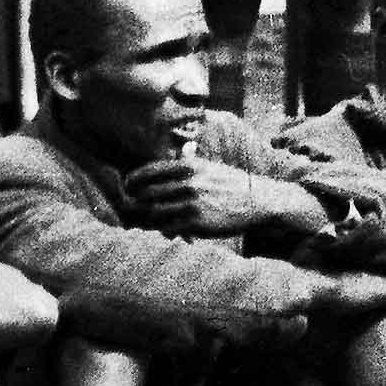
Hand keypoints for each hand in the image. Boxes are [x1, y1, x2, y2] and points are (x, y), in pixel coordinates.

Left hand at [126, 157, 305, 238]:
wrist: (258, 201)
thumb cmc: (231, 184)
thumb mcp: (210, 167)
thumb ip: (187, 163)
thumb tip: (175, 154)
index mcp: (190, 166)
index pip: (150, 171)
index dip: (133, 180)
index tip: (127, 186)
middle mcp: (189, 183)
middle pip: (147, 193)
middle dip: (136, 201)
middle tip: (132, 206)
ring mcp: (193, 204)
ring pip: (155, 213)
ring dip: (149, 219)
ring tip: (150, 220)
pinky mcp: (197, 223)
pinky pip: (168, 229)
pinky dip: (164, 231)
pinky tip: (169, 231)